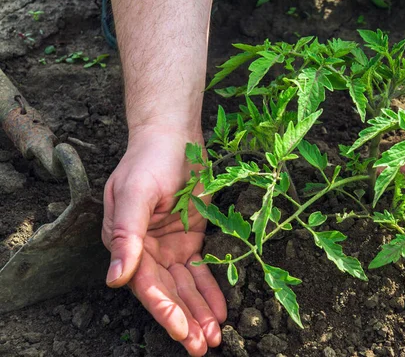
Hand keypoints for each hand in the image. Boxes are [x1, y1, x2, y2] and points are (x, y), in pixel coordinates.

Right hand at [102, 126, 225, 355]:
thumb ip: (126, 235)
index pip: (145, 284)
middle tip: (202, 346)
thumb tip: (115, 278)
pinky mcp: (190, 239)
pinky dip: (209, 291)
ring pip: (185, 287)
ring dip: (199, 311)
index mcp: (125, 242)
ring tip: (214, 337)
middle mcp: (145, 250)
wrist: (174, 137)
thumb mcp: (135, 193)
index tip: (182, 331)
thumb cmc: (150, 160)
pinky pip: (200, 270)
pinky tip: (219, 311)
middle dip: (185, 320)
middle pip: (167, 292)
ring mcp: (168, 246)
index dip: (164, 309)